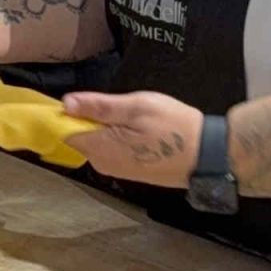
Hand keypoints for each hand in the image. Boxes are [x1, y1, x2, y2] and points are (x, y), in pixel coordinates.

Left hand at [63, 91, 204, 188]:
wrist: (206, 154)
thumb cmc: (173, 126)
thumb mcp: (136, 107)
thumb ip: (99, 106)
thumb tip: (65, 104)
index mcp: (100, 148)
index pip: (64, 131)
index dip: (64, 114)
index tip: (76, 100)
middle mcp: (103, 164)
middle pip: (79, 136)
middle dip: (88, 118)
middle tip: (117, 105)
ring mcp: (116, 169)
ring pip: (95, 142)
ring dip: (103, 127)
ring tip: (129, 116)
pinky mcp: (128, 171)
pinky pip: (109, 150)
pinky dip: (115, 137)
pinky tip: (135, 130)